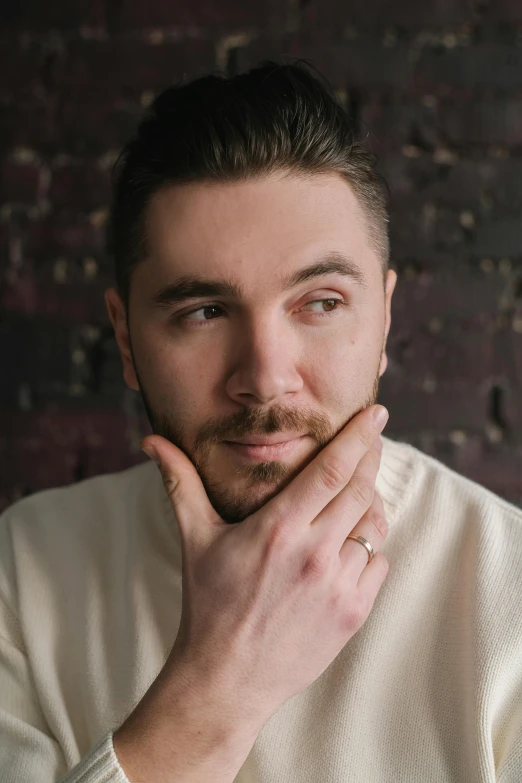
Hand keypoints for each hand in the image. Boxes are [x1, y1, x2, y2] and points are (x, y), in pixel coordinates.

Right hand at [142, 404, 388, 732]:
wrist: (226, 679)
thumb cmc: (208, 603)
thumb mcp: (194, 538)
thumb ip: (180, 482)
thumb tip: (152, 439)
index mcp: (277, 529)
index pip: (330, 470)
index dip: (357, 436)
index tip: (374, 412)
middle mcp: (314, 554)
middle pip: (361, 490)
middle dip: (371, 458)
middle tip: (373, 438)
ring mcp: (337, 586)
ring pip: (374, 527)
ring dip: (368, 506)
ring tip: (352, 497)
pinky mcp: (353, 613)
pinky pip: (378, 564)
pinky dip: (369, 549)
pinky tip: (345, 548)